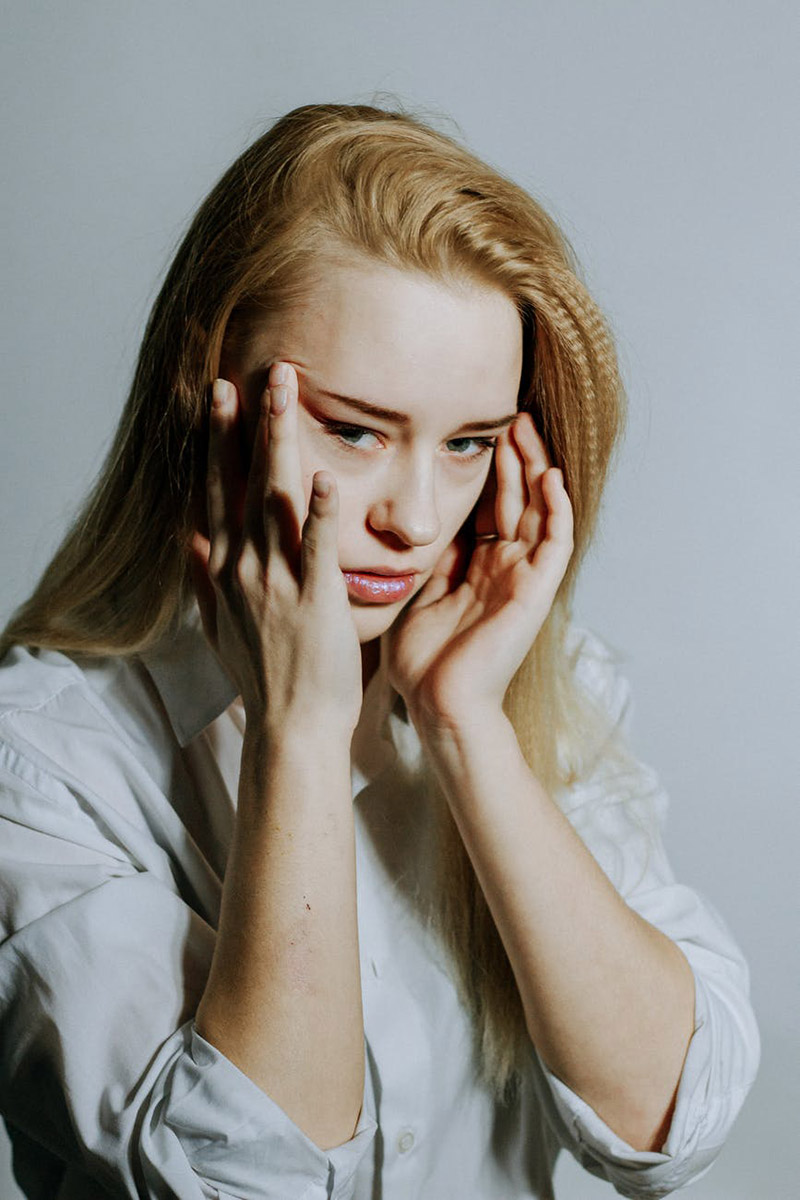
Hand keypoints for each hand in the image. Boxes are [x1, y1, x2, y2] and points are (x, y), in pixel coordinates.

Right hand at [189, 363, 362, 735]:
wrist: (290, 725)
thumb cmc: (262, 676)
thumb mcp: (217, 623)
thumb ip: (203, 575)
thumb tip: (188, 536)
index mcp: (223, 568)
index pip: (216, 489)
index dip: (218, 439)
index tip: (220, 393)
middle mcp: (242, 567)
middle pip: (240, 481)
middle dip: (247, 422)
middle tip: (260, 371)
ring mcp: (275, 581)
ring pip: (273, 499)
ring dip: (279, 443)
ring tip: (287, 394)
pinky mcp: (313, 601)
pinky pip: (314, 549)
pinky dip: (316, 514)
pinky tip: (322, 478)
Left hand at [385, 412, 572, 728]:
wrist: (439, 705)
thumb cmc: (424, 664)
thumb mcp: (418, 595)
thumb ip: (429, 560)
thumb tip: (419, 522)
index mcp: (477, 569)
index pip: (487, 507)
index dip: (485, 471)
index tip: (474, 433)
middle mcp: (505, 568)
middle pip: (515, 500)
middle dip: (512, 458)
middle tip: (507, 415)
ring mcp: (523, 579)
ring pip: (536, 511)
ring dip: (533, 469)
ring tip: (526, 429)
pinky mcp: (536, 593)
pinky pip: (555, 544)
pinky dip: (556, 510)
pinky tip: (549, 477)